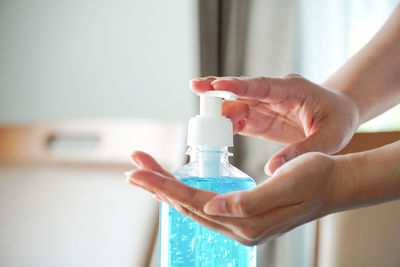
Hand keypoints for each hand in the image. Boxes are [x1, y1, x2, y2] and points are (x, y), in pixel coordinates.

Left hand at [126, 151, 342, 245]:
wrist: (335, 182)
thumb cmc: (315, 177)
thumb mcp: (287, 185)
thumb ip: (249, 202)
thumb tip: (211, 208)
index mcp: (246, 221)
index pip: (193, 201)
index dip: (164, 185)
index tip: (139, 172)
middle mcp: (238, 227)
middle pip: (187, 203)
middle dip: (157, 185)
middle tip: (134, 167)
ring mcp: (239, 224)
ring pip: (192, 205)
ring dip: (167, 188)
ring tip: (146, 173)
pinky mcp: (242, 216)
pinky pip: (205, 205)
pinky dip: (184, 193)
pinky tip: (173, 186)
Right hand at [190, 75, 359, 173]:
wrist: (337, 117)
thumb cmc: (337, 120)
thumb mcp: (330, 138)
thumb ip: (303, 151)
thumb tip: (274, 169)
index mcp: (293, 89)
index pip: (262, 86)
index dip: (238, 85)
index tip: (217, 84)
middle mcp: (274, 94)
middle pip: (241, 90)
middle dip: (218, 89)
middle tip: (194, 87)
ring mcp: (264, 106)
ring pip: (235, 105)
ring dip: (218, 113)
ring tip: (201, 125)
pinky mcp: (259, 118)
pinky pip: (237, 120)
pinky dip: (224, 126)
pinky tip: (212, 134)